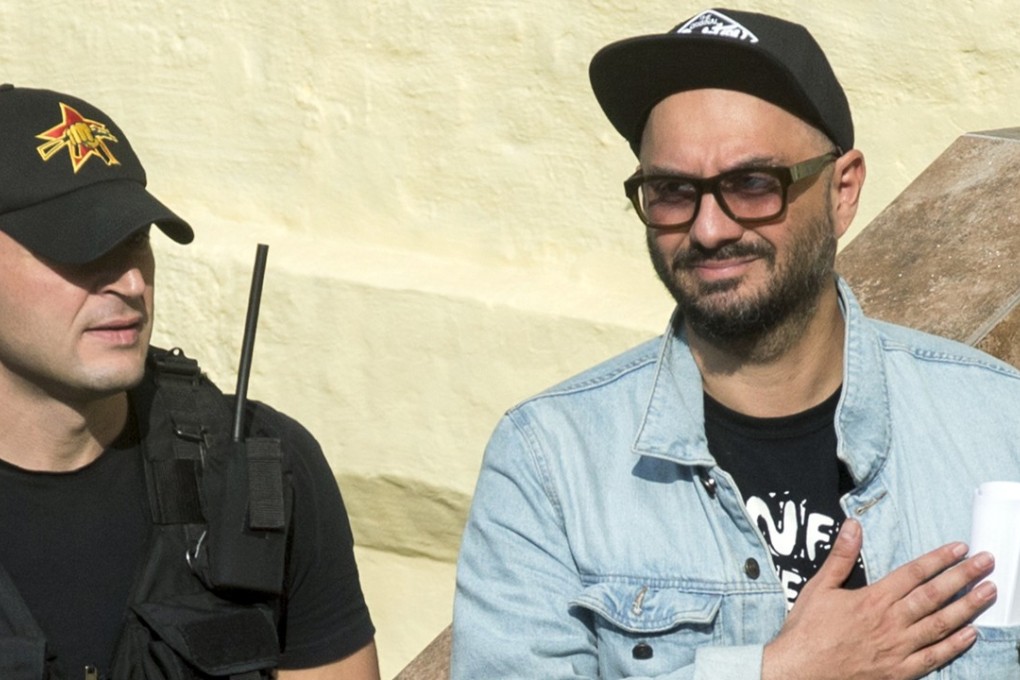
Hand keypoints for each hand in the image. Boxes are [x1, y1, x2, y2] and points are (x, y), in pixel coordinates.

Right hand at [762, 518, 995, 679]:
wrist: (800, 671)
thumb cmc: (807, 630)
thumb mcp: (820, 587)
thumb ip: (841, 557)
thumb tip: (853, 526)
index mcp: (872, 599)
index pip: (913, 573)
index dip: (938, 559)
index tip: (960, 548)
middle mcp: (890, 622)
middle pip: (934, 595)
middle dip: (963, 577)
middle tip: (986, 562)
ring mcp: (898, 648)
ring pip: (940, 624)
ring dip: (968, 607)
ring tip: (988, 592)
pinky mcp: (898, 671)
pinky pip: (934, 657)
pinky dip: (954, 645)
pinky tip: (970, 633)